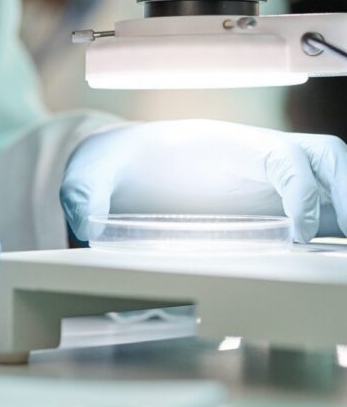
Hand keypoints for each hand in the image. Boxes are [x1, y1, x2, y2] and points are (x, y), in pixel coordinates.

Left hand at [60, 120, 346, 242]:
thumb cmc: (116, 161)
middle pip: (325, 158)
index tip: (297, 234)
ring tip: (345, 258)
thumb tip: (87, 225)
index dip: (300, 191)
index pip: (281, 156)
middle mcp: (252, 159)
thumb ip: (85, 191)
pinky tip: (330, 261)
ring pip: (329, 182)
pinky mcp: (263, 205)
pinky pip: (314, 211)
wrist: (119, 164)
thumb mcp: (92, 171)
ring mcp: (262, 180)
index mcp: (220, 145)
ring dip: (344, 211)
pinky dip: (330, 229)